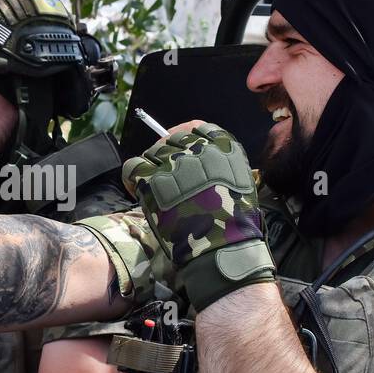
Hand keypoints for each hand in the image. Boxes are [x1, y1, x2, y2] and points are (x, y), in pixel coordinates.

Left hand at [122, 122, 273, 311]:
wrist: (222, 245)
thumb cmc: (235, 221)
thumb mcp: (240, 183)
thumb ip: (222, 165)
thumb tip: (202, 159)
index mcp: (223, 146)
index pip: (198, 127)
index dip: (186, 136)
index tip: (180, 146)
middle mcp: (196, 148)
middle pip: (172, 139)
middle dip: (168, 154)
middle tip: (166, 174)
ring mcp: (172, 162)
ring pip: (152, 152)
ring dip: (151, 166)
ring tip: (155, 186)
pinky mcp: (152, 180)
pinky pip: (133, 167)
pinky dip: (132, 177)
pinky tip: (137, 188)